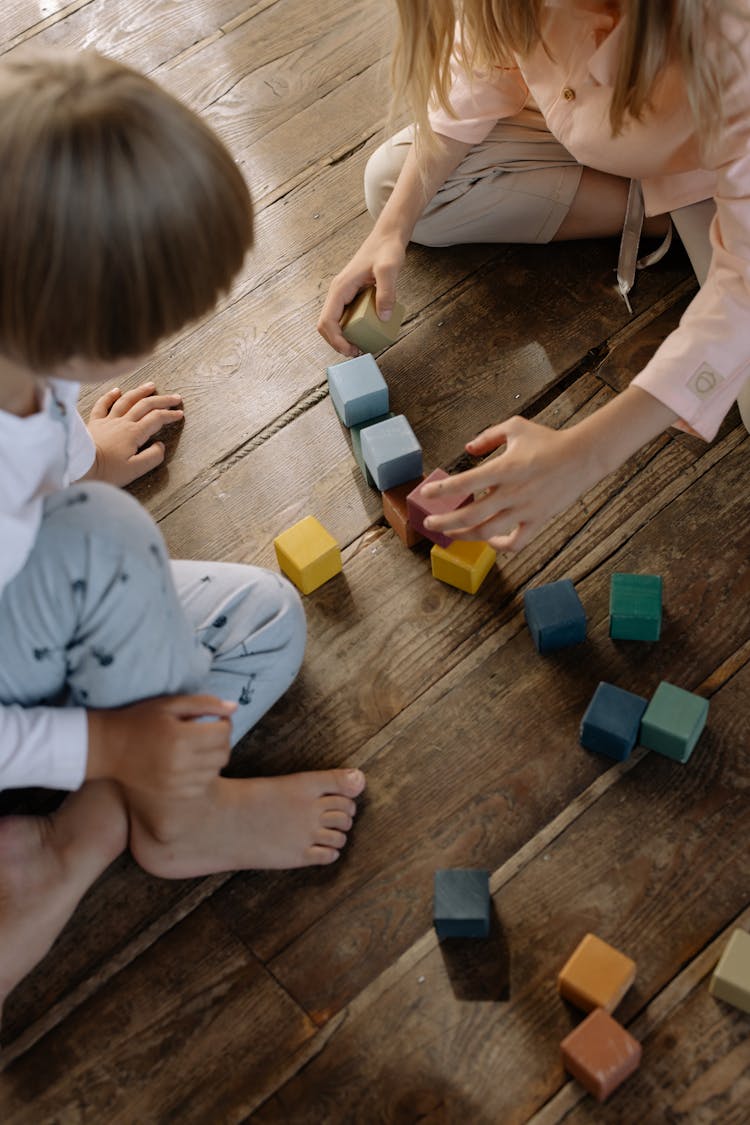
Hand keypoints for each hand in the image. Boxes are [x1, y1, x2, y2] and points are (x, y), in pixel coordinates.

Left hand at [86, 382, 183, 485]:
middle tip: (175, 397)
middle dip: (162, 400)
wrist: (79, 467)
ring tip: (151, 386)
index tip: (179, 414)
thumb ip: (152, 457)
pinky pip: (103, 404)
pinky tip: (117, 390)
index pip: (157, 419)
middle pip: (146, 405)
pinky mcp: (94, 423)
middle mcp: (122, 422)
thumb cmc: (106, 471)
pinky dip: (111, 396)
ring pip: (127, 400)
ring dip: (141, 392)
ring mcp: (107, 421)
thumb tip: (161, 445)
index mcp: (134, 433)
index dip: (170, 415)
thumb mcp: (135, 470)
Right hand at [86, 695, 236, 799]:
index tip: (214, 718)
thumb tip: (235, 708)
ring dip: (214, 757)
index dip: (224, 722)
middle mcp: (180, 763)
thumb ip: (204, 703)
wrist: (108, 748)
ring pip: (216, 770)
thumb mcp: (170, 704)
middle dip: (222, 739)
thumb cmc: (139, 720)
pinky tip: (191, 762)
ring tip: (198, 746)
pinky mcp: (172, 793)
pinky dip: (203, 773)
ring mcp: (176, 782)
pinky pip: (203, 785)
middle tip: (208, 731)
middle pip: (224, 753)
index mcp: (180, 737)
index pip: (223, 732)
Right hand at [317, 230, 406, 355]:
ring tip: (360, 347)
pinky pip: (346, 317)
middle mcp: (338, 292)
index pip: (327, 321)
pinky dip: (351, 330)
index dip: (335, 340)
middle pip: (327, 325)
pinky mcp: (352, 296)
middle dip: (338, 342)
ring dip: (343, 338)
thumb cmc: (386, 249)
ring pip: (335, 323)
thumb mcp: (389, 269)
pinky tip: (366, 334)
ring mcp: (344, 294)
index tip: (349, 350)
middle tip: (356, 353)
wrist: (387, 237)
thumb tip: (384, 317)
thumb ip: (387, 292)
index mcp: (340, 288)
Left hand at [421, 416, 597, 553]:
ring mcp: (525, 510)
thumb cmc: (548, 440)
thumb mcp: (516, 427)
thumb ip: (488, 437)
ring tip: (450, 534)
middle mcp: (512, 493)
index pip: (465, 482)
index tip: (426, 495)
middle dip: (445, 522)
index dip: (442, 491)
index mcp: (504, 468)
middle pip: (471, 515)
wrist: (583, 456)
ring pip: (488, 532)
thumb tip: (467, 449)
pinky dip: (500, 546)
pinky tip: (489, 541)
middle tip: (429, 524)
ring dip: (464, 536)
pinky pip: (516, 543)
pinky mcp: (538, 521)